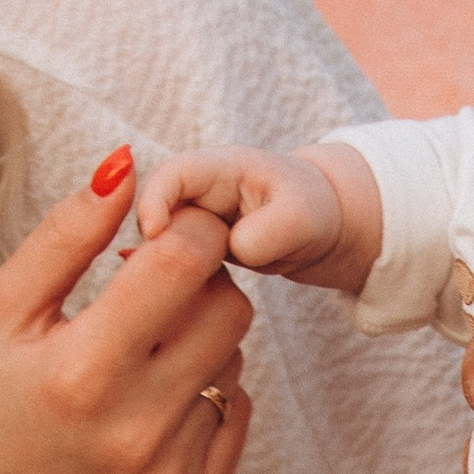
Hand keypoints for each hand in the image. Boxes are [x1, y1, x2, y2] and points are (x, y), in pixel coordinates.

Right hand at [0, 162, 250, 473]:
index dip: (187, 229)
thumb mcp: (2, 311)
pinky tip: (154, 406)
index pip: (183, 263)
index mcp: (83, 371)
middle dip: (201, 281)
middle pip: (229, 309)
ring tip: (142, 357)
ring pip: (235, 361)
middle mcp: (135, 429)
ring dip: (200, 342)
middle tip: (155, 290)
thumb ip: (65, 235)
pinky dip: (207, 396)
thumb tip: (128, 165)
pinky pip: (239, 415)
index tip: (165, 231)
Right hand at [139, 143, 342, 275]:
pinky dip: (180, 288)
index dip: (153, 202)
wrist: (320, 228)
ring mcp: (193, 226)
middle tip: (180, 282)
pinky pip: (174, 273)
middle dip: (158, 248)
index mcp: (219, 168)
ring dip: (168, 274)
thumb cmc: (311, 209)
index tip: (155, 237)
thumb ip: (267, 233)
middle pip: (153, 215)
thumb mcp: (301, 217)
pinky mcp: (195, 256)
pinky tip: (198, 305)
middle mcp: (197, 195)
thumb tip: (235, 250)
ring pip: (160, 249)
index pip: (170, 175)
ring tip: (197, 295)